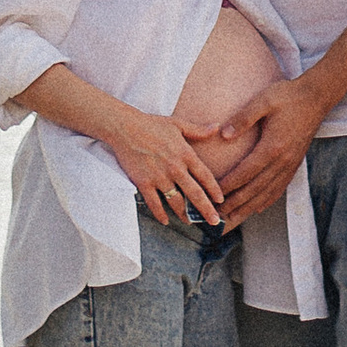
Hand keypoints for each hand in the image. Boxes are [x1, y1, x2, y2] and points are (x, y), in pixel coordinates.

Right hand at [97, 102, 227, 227]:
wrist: (125, 128)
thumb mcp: (178, 124)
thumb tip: (217, 127)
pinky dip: (160, 214)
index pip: (205, 176)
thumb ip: (197, 130)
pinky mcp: (144, 183)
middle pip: (195, 194)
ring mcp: (159, 177)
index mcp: (185, 154)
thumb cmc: (152, 124)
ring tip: (190, 222)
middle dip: (206, 210)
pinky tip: (165, 221)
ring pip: (176, 202)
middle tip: (215, 221)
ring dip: (184, 214)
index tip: (220, 200)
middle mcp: (175, 168)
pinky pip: (154, 203)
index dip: (214, 190)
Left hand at [213, 71, 328, 223]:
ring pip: (267, 193)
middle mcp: (282, 161)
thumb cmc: (288, 97)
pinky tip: (258, 207)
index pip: (246, 172)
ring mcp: (290, 165)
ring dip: (250, 207)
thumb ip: (243, 118)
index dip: (229, 186)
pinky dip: (267, 200)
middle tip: (219, 215)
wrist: (316, 98)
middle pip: (256, 189)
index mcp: (272, 146)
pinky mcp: (295, 164)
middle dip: (236, 203)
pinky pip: (279, 188)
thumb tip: (224, 134)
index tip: (214, 195)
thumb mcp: (263, 100)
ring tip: (234, 217)